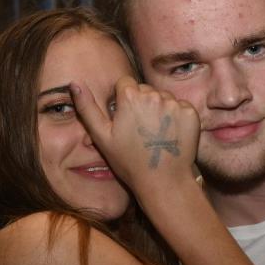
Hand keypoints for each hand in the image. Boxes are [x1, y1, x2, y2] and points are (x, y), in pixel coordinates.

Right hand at [71, 78, 199, 193]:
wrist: (163, 181)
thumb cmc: (129, 162)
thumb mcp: (101, 137)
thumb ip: (87, 107)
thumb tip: (74, 83)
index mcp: (130, 96)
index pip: (125, 84)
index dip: (123, 100)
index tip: (126, 119)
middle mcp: (154, 95)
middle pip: (145, 90)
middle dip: (142, 104)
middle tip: (141, 130)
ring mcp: (174, 104)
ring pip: (163, 98)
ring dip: (160, 110)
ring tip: (156, 135)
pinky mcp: (190, 113)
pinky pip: (181, 107)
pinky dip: (177, 118)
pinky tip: (170, 135)